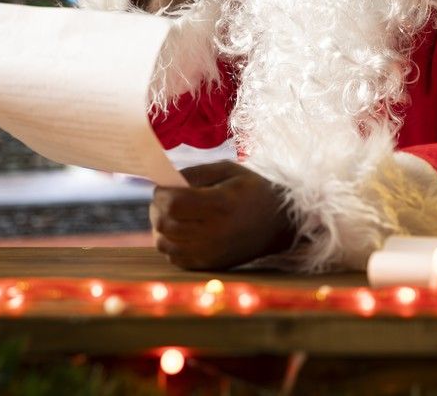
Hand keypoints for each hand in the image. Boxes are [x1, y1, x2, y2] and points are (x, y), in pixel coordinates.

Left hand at [150, 161, 296, 269]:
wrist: (279, 224)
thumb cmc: (251, 190)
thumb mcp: (229, 170)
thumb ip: (196, 173)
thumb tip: (165, 182)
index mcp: (221, 204)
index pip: (174, 204)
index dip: (161, 194)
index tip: (164, 187)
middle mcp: (215, 232)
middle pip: (165, 224)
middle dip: (157, 209)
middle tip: (165, 199)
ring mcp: (211, 252)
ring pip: (163, 243)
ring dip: (161, 227)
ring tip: (173, 215)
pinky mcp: (209, 265)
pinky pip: (173, 257)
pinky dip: (170, 243)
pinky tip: (182, 231)